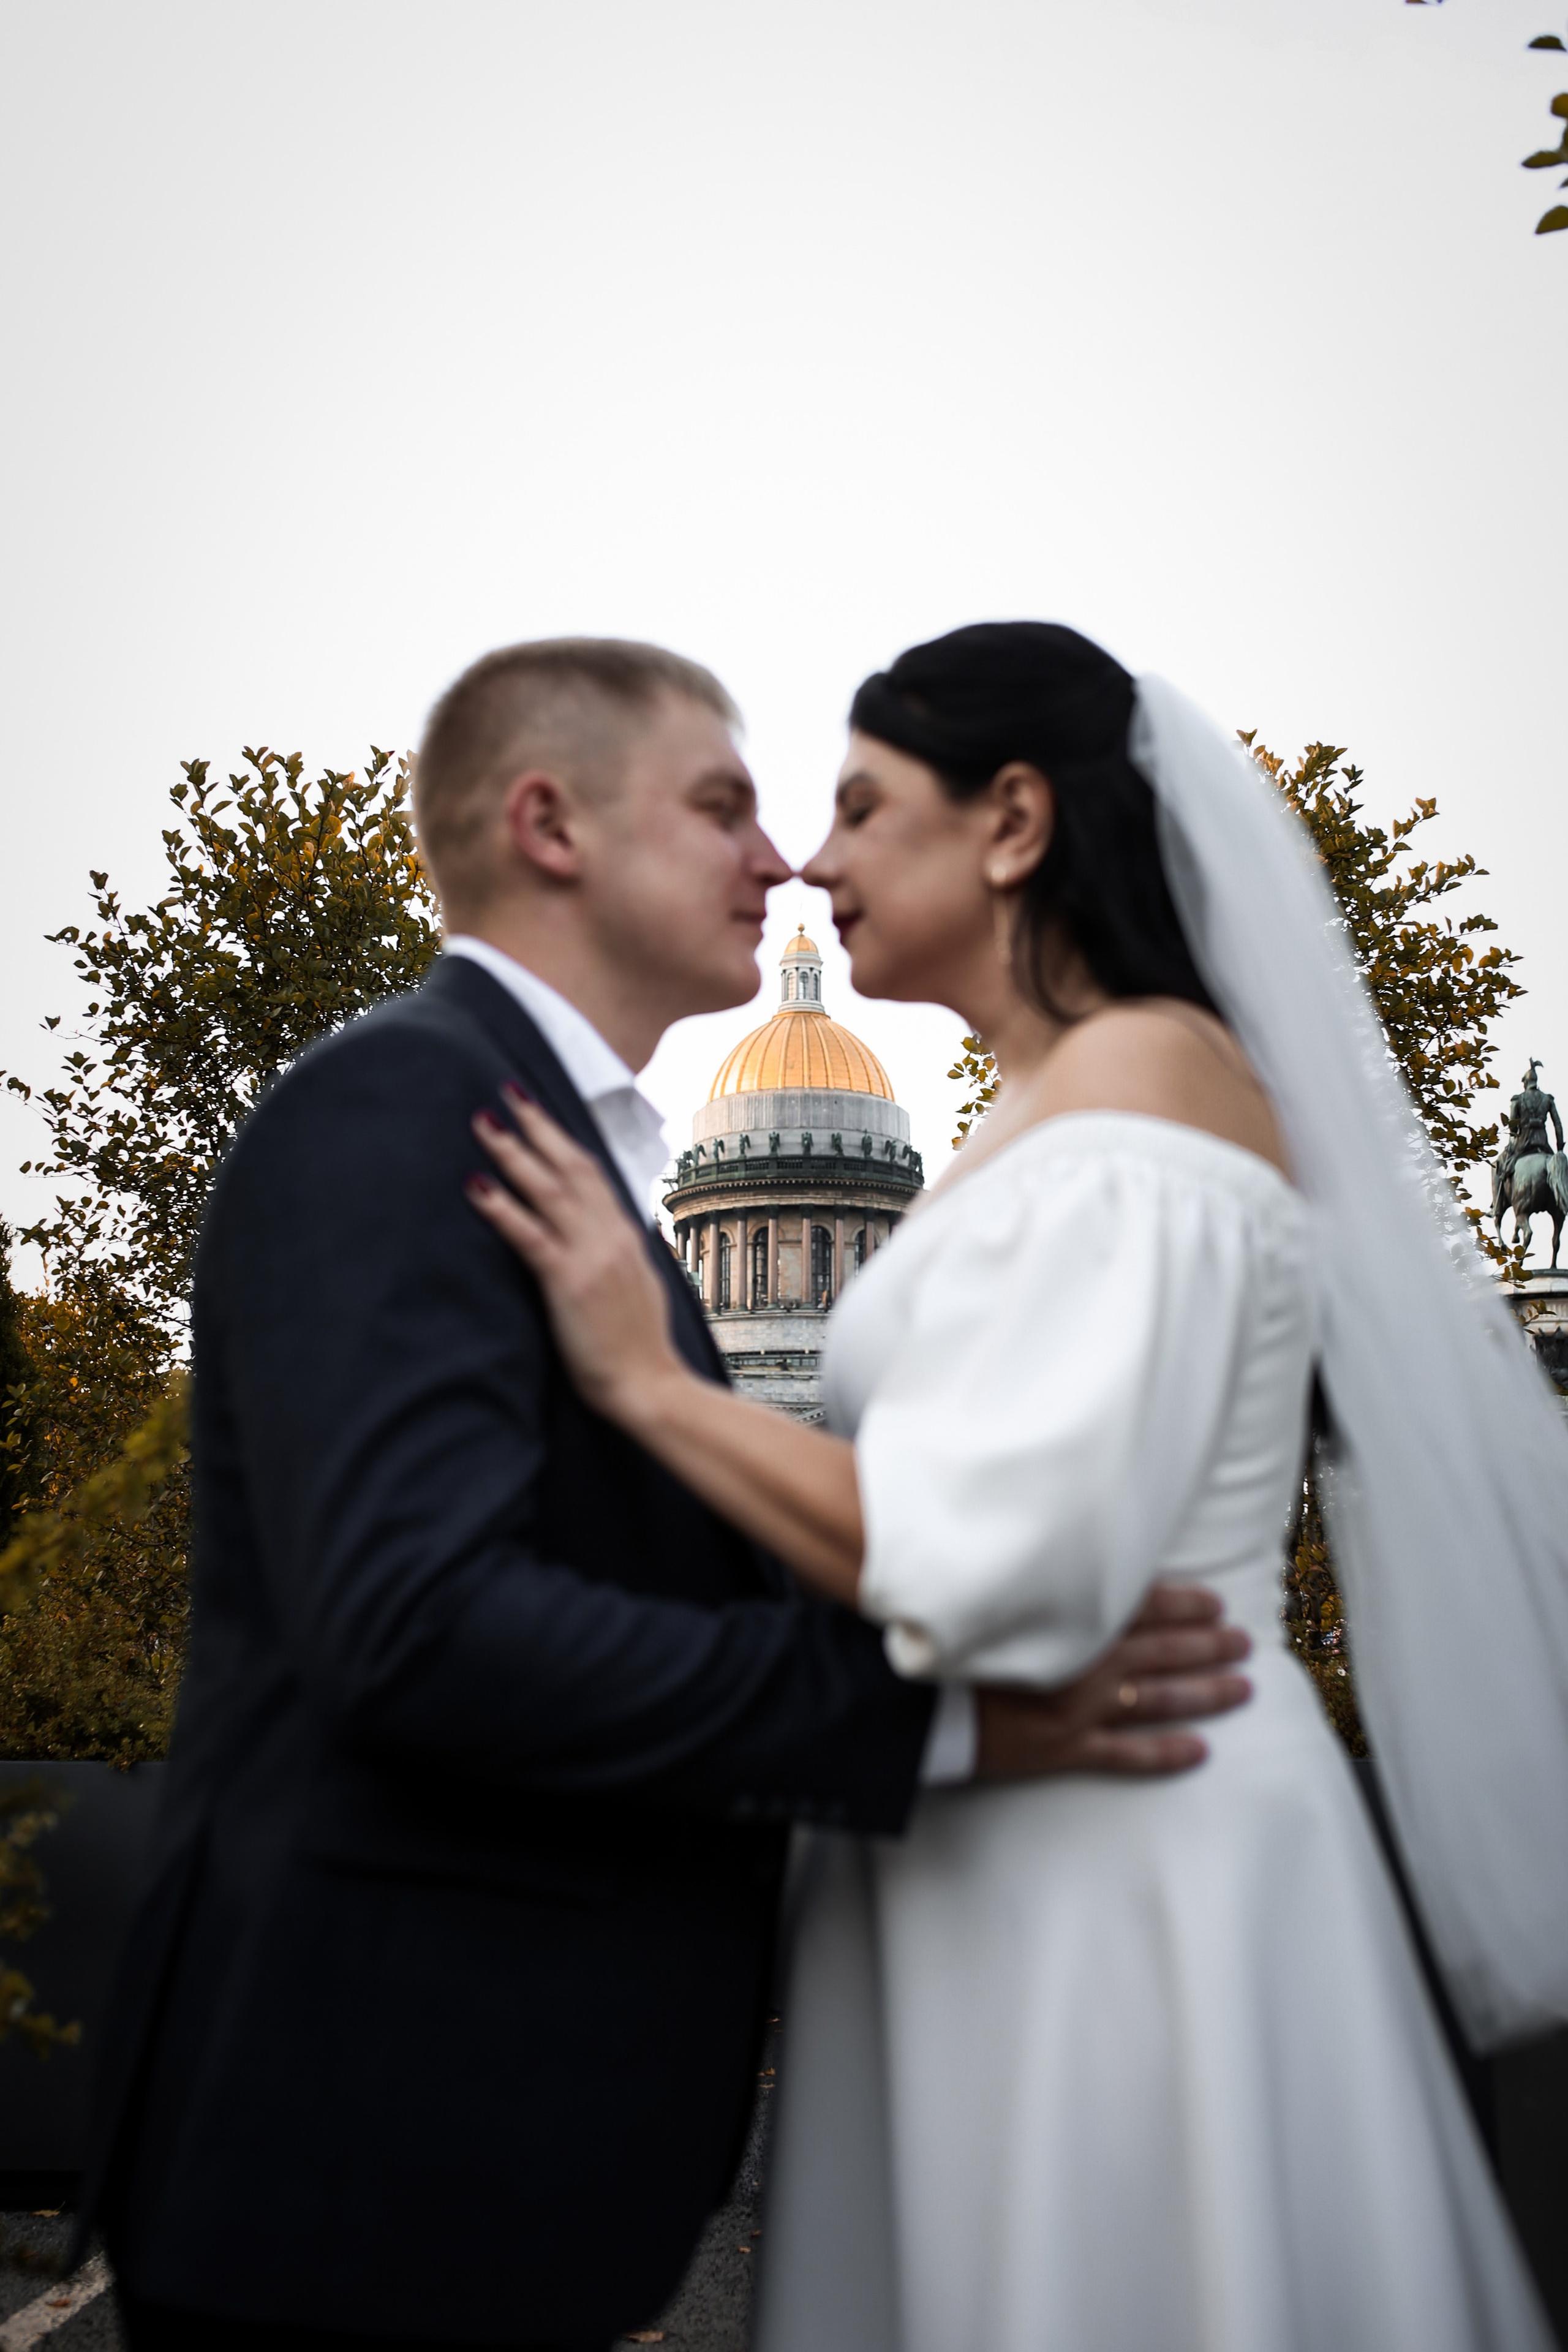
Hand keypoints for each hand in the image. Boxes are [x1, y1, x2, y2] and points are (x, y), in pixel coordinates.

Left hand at [467, 1088, 681, 1424]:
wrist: (650, 1385)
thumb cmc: (638, 1347)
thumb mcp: (639, 1288)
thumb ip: (623, 1256)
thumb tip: (614, 1237)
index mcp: (625, 1236)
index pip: (592, 1174)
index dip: (563, 1139)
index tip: (539, 1113)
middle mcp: (610, 1236)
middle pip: (570, 1166)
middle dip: (537, 1126)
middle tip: (507, 1092)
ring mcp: (592, 1256)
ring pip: (549, 1189)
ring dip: (513, 1153)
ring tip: (483, 1123)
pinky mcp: (569, 1282)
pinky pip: (530, 1236)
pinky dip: (502, 1208)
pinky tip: (475, 1187)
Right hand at [974, 1582, 1251, 1778]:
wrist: (915, 1700)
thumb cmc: (950, 1638)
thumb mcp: (998, 1595)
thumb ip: (1044, 1582)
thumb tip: (1078, 1558)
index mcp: (1070, 1621)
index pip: (1144, 1605)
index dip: (1184, 1603)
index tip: (1215, 1601)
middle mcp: (1085, 1663)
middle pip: (1163, 1651)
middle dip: (1210, 1646)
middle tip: (1245, 1643)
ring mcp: (1079, 1709)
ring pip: (1158, 1699)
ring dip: (1205, 1693)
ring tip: (1242, 1688)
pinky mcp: (1065, 1749)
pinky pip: (1126, 1755)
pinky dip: (1165, 1754)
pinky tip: (1200, 1753)